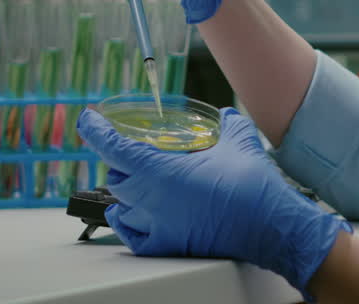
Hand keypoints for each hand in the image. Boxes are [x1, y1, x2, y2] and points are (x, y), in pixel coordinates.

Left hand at [77, 107, 350, 297]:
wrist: (270, 226)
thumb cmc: (252, 187)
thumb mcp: (240, 141)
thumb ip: (229, 123)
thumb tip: (227, 114)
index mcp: (162, 172)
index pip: (115, 148)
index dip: (97, 131)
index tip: (88, 120)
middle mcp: (153, 200)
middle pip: (117, 177)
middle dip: (118, 160)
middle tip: (127, 149)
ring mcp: (159, 225)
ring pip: (122, 207)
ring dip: (122, 192)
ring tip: (131, 181)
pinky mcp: (169, 244)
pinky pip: (133, 237)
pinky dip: (126, 224)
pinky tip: (126, 216)